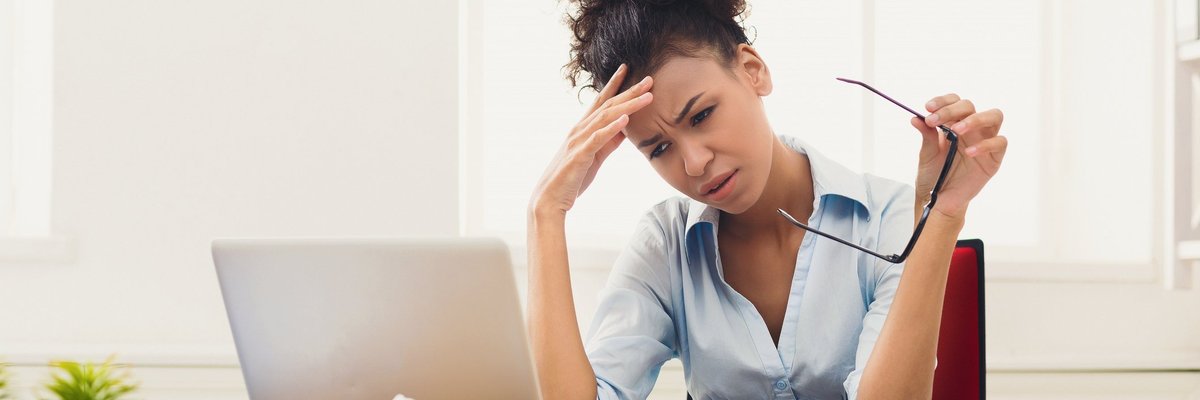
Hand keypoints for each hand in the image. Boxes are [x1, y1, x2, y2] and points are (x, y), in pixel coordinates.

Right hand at [529, 64, 654, 217]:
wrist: (549, 199)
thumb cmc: (572, 178)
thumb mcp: (596, 156)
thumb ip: (609, 140)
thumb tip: (626, 127)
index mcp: (583, 128)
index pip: (601, 101)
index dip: (614, 84)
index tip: (628, 69)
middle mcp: (579, 129)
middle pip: (607, 105)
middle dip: (629, 91)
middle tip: (649, 79)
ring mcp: (579, 141)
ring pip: (605, 117)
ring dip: (627, 105)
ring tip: (646, 96)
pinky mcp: (580, 156)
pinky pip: (597, 138)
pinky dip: (612, 128)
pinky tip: (626, 119)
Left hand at [910, 94, 1006, 219]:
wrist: (938, 199)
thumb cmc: (934, 174)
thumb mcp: (927, 154)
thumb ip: (926, 136)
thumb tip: (916, 117)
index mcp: (954, 123)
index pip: (955, 102)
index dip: (943, 101)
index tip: (928, 107)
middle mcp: (971, 129)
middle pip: (971, 106)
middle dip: (953, 110)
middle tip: (935, 121)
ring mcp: (985, 141)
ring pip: (994, 116)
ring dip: (975, 120)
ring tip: (956, 130)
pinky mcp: (994, 158)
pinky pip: (1000, 143)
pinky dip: (985, 144)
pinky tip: (969, 152)